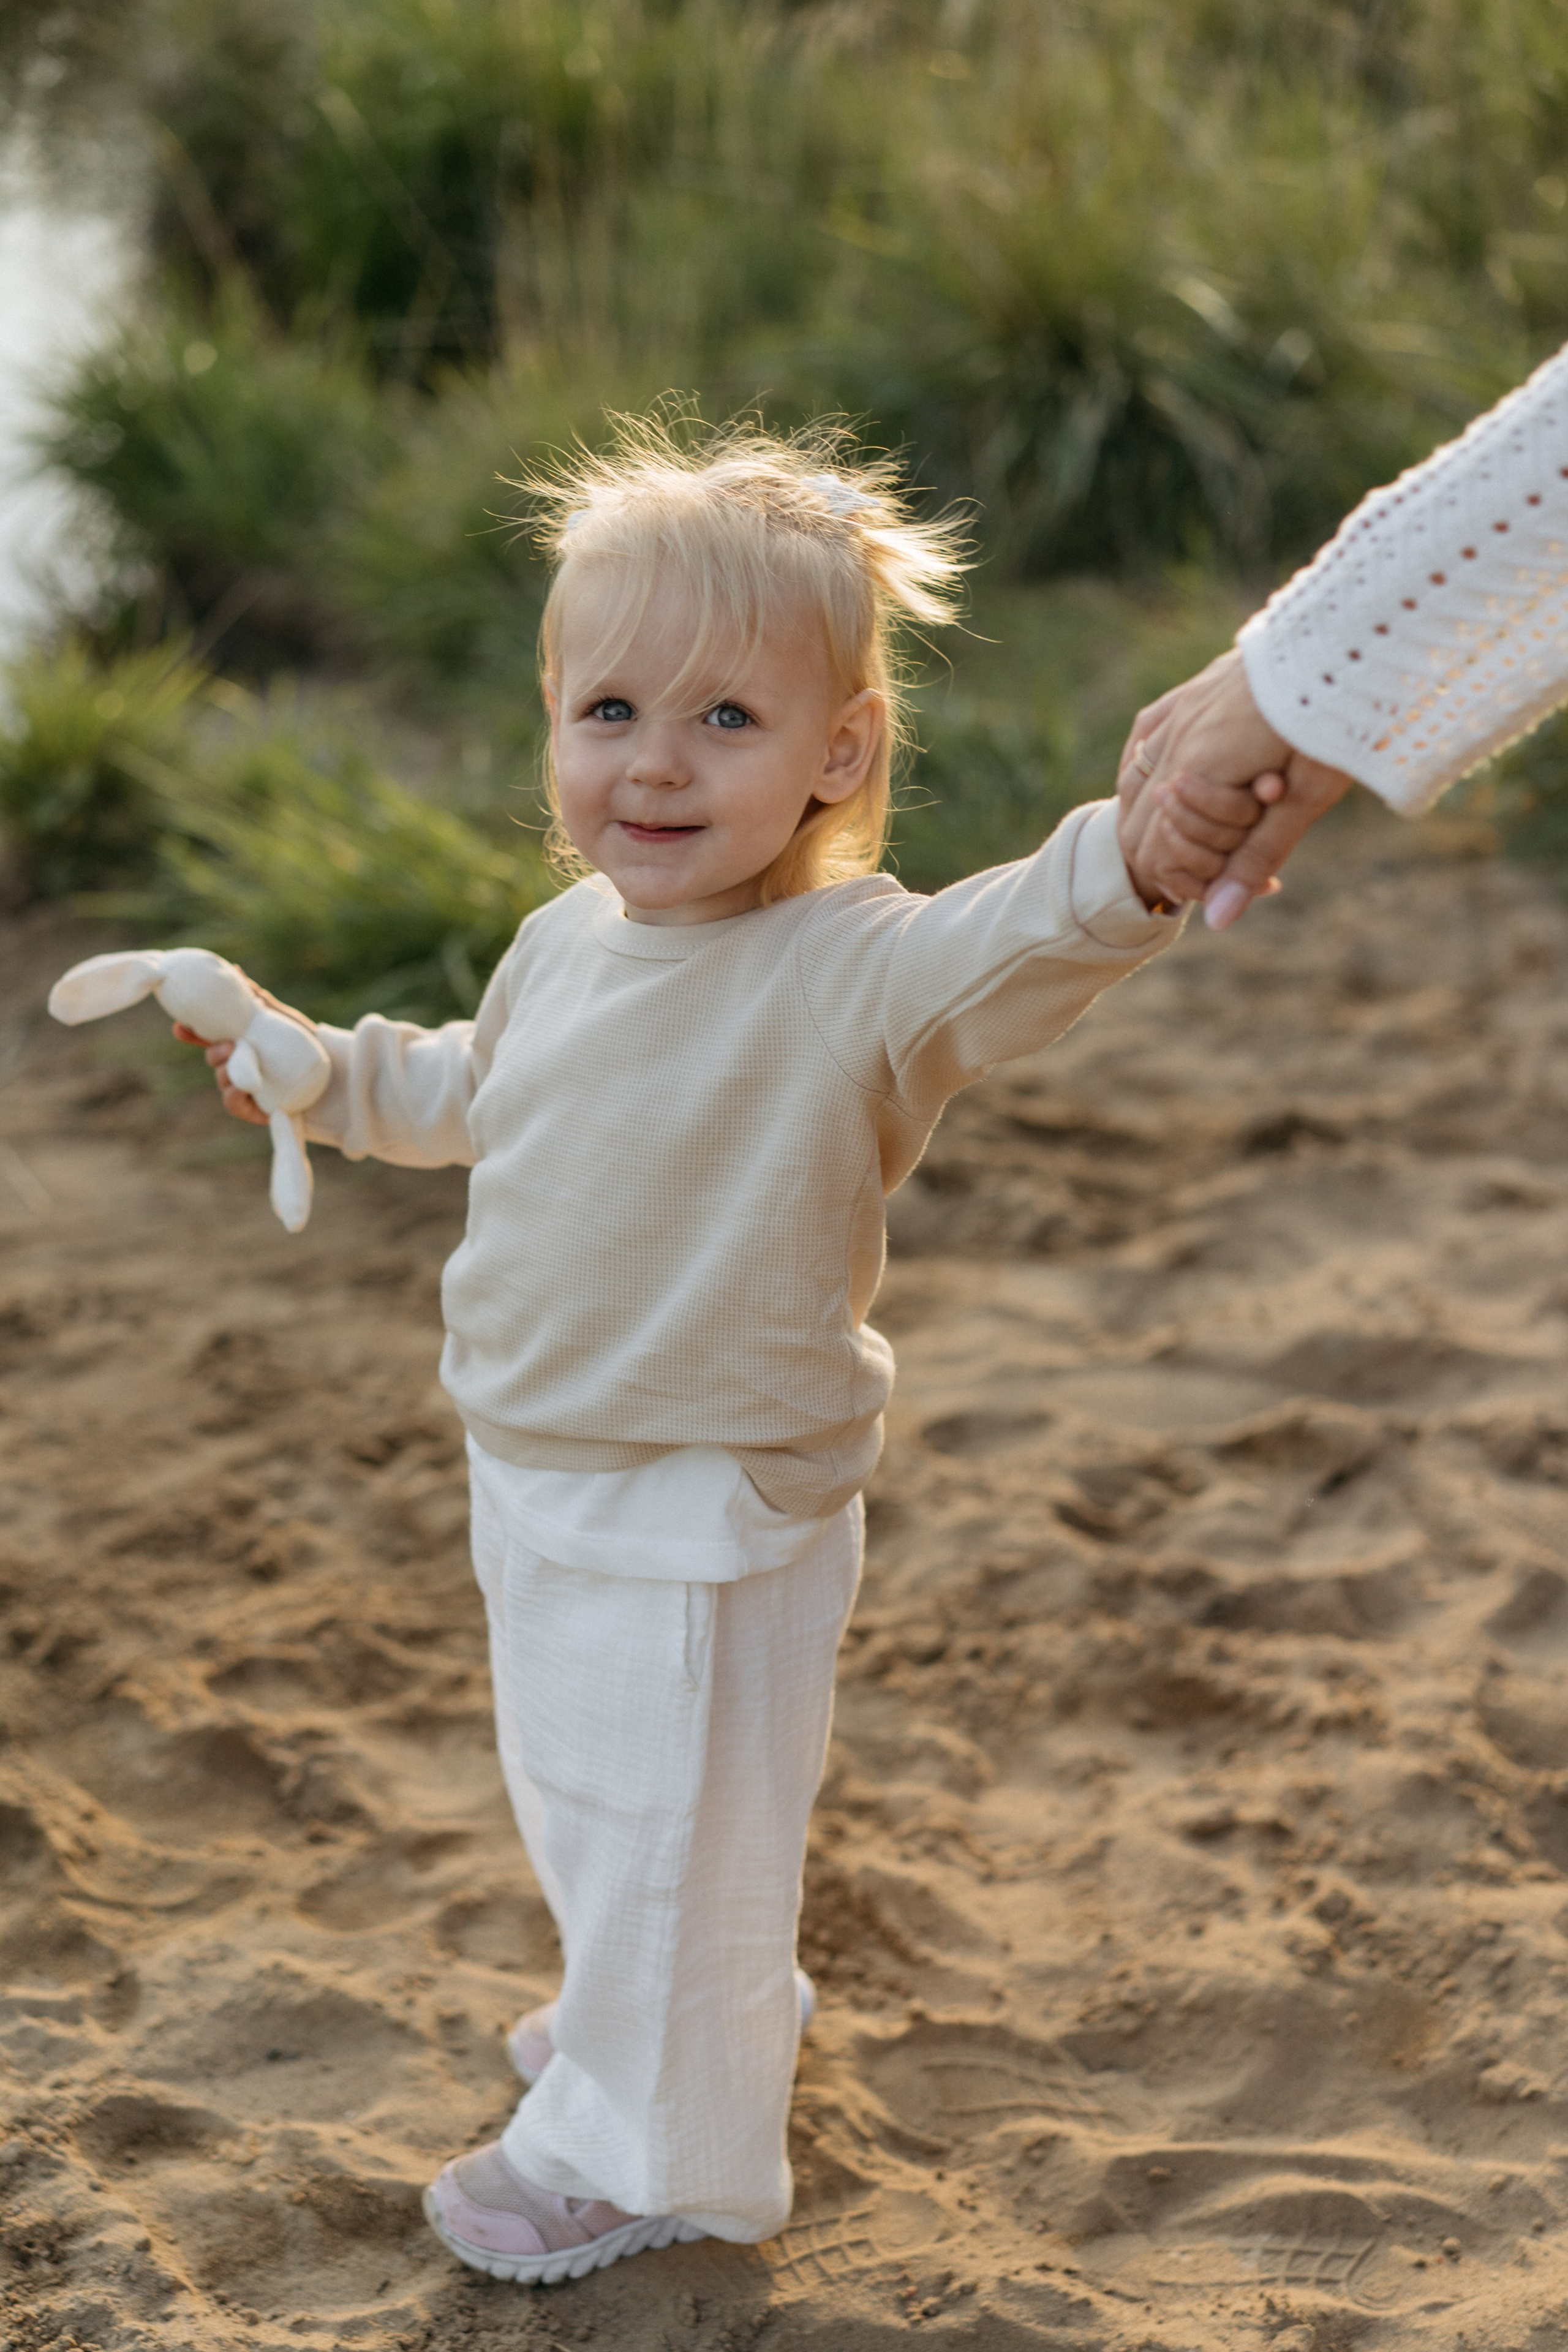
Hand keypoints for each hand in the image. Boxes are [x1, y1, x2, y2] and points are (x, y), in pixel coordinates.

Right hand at [171, 975, 314, 1125]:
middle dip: (213, 1051)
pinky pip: (235, 1104)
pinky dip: (233, 1095)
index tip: (180, 1027)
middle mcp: (239, 1066)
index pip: (209, 1039)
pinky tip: (239, 1087)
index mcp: (241, 1045)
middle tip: (226, 1046)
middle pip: (213, 1059)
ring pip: (222, 1079)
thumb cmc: (310, 1046)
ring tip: (234, 1061)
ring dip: (223, 1071)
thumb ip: (259, 1000)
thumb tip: (236, 970)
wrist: (338, 1076)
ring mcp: (246, 1088)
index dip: (192, 1034)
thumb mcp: (283, 1019)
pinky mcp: (255, 1110)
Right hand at [1118, 648, 1354, 926]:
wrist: (1352, 632)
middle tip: (1241, 853)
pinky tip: (1170, 779)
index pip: (1155, 849)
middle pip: (1142, 819)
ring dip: (1168, 815)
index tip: (1247, 879)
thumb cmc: (1338, 717)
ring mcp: (1180, 710)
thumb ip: (1255, 856)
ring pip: (1138, 778)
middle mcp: (1176, 740)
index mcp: (1197, 771)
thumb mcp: (1306, 797)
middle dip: (1186, 851)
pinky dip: (1152, 767)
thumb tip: (1219, 920)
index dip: (1193, 880)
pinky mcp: (1192, 689)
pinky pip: (1147, 734)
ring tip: (1218, 826)